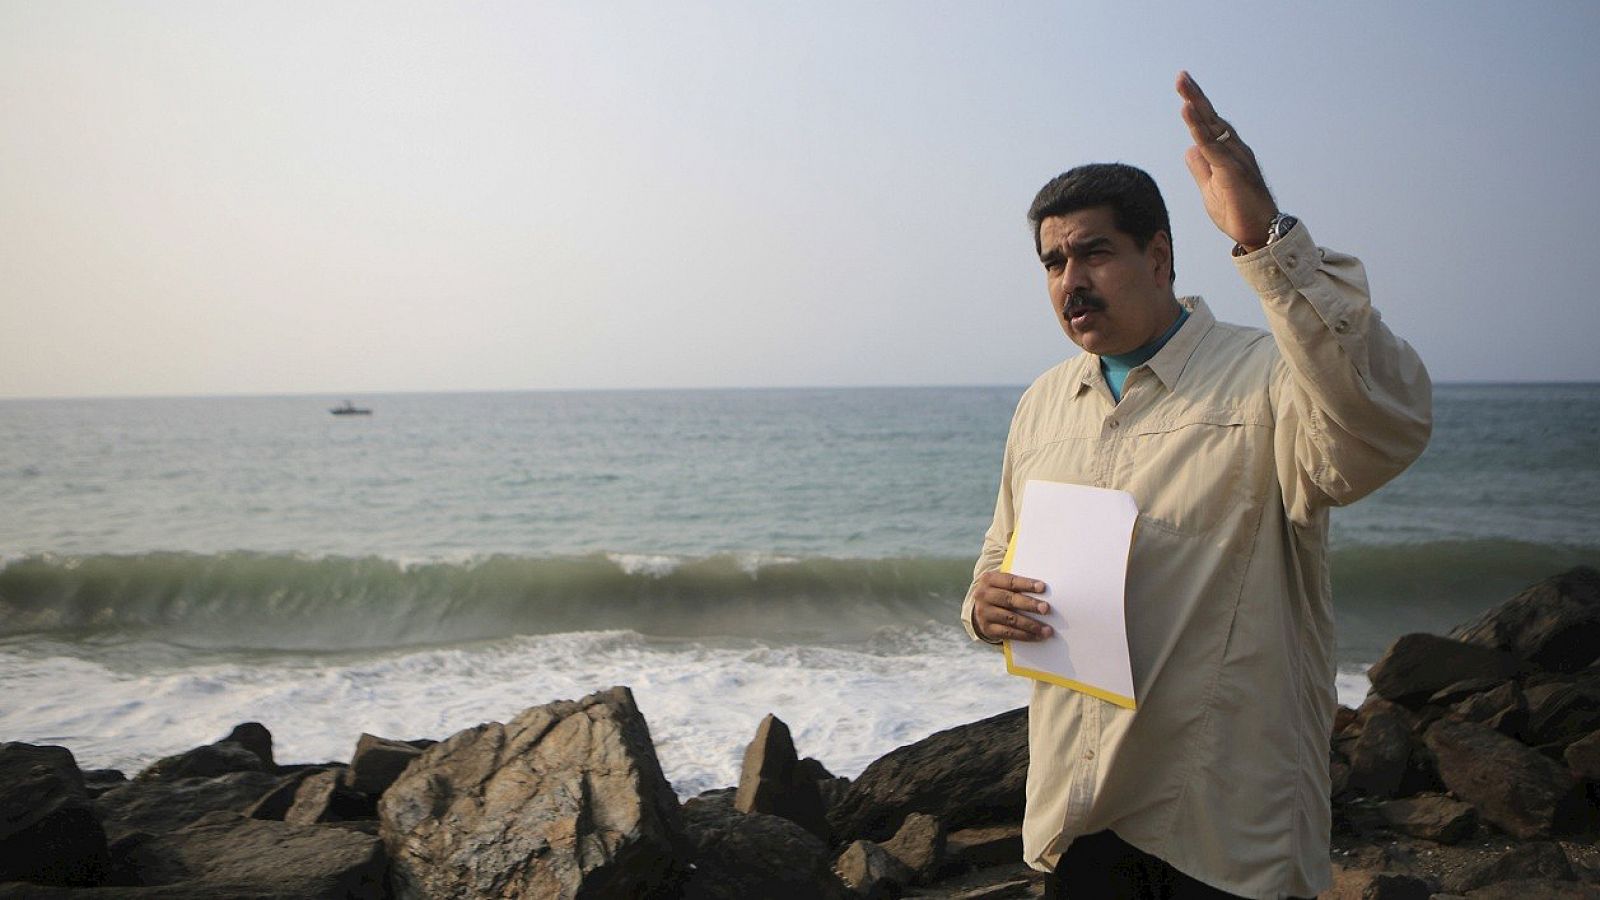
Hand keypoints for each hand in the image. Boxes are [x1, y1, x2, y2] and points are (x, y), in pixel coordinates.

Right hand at [972, 571, 1053, 642]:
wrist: (980, 609)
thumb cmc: (1001, 592)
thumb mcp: (1003, 583)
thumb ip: (1019, 583)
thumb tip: (1044, 587)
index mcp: (989, 579)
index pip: (1010, 581)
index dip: (1026, 584)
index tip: (1043, 587)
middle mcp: (984, 595)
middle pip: (1009, 599)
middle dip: (1030, 604)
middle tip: (1046, 608)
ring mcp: (984, 613)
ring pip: (1010, 619)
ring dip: (1031, 624)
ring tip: (1047, 629)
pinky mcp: (987, 629)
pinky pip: (1008, 633)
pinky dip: (1025, 635)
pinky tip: (1038, 636)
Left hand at [1176, 70, 1278, 251]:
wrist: (1260, 233)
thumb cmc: (1238, 212)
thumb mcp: (1210, 189)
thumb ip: (1201, 168)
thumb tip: (1190, 149)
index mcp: (1228, 153)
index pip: (1209, 125)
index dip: (1196, 108)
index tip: (1183, 89)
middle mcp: (1234, 150)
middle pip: (1211, 118)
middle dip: (1195, 96)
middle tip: (1181, 76)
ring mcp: (1235, 158)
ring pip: (1212, 127)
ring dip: (1196, 105)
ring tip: (1183, 85)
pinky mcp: (1232, 170)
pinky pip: (1212, 146)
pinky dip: (1198, 129)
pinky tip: (1188, 113)